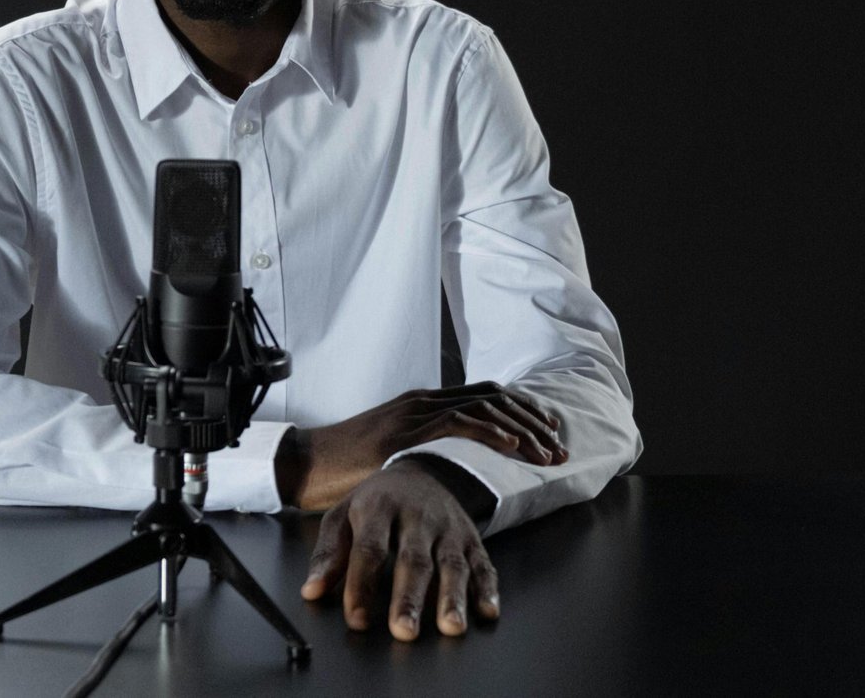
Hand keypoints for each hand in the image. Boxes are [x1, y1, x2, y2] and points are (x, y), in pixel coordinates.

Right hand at [278, 382, 565, 510]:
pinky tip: (513, 446)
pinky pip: (458, 423)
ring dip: (523, 430)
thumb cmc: (345, 466)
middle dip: (534, 421)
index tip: (550, 430)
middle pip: (495, 396)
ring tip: (546, 453)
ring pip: (485, 407)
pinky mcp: (406, 431)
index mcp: (423, 403)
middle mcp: (424, 400)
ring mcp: (415, 412)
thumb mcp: (393, 453)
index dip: (524, 409)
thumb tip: (458, 469)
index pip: (486, 395)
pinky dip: (492, 432)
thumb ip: (424, 452)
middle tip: (559, 447)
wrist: (305, 463)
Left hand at [300, 463, 499, 640]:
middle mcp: (417, 517)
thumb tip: (311, 591)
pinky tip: (487, 612)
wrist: (422, 470)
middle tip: (403, 631)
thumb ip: (328, 554)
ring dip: (452, 597)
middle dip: (409, 597)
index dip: (362, 584)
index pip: (370, 548)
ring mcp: (448, 528)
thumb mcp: (343, 515)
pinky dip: (487, 589)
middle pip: (413, 559)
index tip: (356, 619)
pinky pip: (483, 563)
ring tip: (450, 627)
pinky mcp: (472, 539)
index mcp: (379, 508)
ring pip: (452, 564)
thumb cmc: (376, 502)